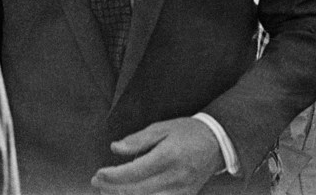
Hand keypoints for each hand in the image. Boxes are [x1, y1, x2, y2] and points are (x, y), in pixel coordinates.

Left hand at [92, 118, 223, 194]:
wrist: (218, 142)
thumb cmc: (189, 132)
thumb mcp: (163, 127)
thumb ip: (138, 140)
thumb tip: (115, 148)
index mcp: (168, 156)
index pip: (133, 172)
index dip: (112, 176)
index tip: (99, 174)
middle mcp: (174, 176)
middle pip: (136, 191)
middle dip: (112, 189)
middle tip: (98, 183)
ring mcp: (180, 191)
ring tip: (109, 192)